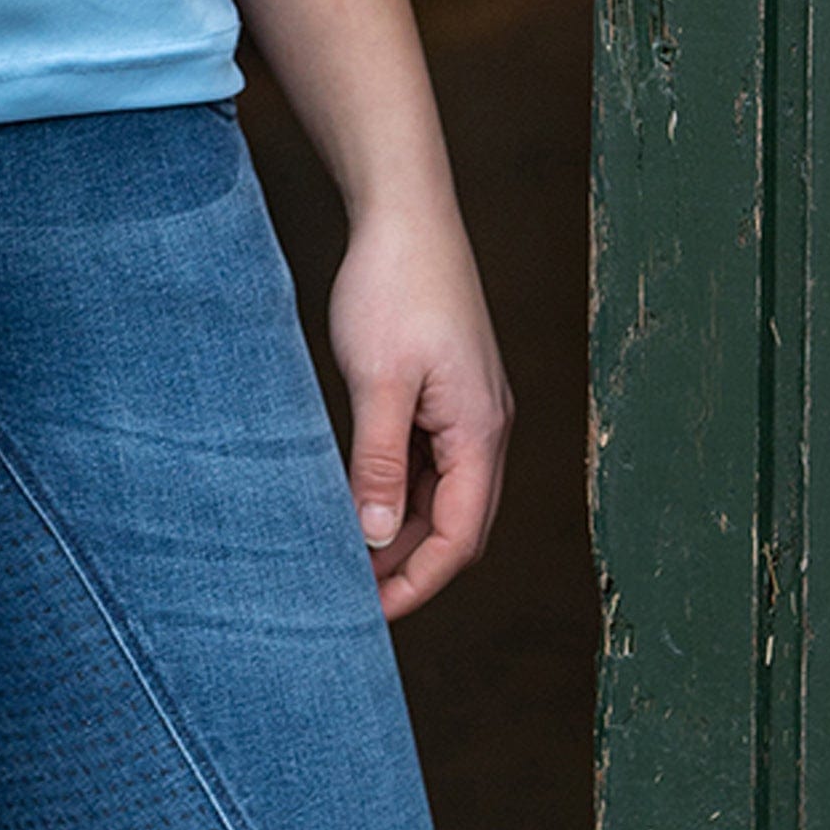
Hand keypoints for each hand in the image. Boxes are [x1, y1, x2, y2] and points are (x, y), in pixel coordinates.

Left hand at [327, 202, 512, 620]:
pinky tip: (353, 502)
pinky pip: (427, 463)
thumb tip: (374, 532)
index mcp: (480, 431)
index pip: (458, 536)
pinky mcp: (443, 393)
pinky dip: (396, 492)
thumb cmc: (393, 288)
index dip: (416, 583)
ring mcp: (467, 410)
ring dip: (399, 532)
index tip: (370, 615)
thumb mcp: (378, 381)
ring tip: (344, 560)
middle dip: (408, 567)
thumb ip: (379, 460)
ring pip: (441, 496)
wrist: (405, 214)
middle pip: (455, 525)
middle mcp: (485, 428)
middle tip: (349, 600)